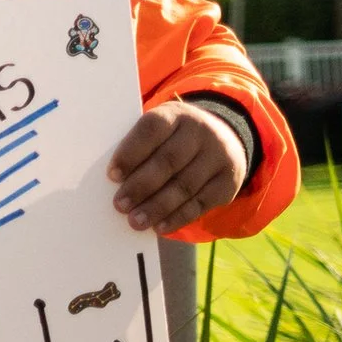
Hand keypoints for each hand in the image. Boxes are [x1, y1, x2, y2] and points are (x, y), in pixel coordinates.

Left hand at [107, 102, 245, 233]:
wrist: (224, 137)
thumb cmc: (172, 138)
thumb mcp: (159, 132)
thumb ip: (139, 149)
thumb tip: (114, 181)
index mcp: (175, 115)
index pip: (152, 130)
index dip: (131, 153)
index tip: (112, 175)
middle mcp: (201, 132)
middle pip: (168, 161)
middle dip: (141, 186)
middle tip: (120, 205)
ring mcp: (218, 156)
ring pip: (185, 185)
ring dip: (158, 207)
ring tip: (135, 221)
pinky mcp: (228, 182)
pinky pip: (202, 203)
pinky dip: (178, 217)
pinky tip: (160, 226)